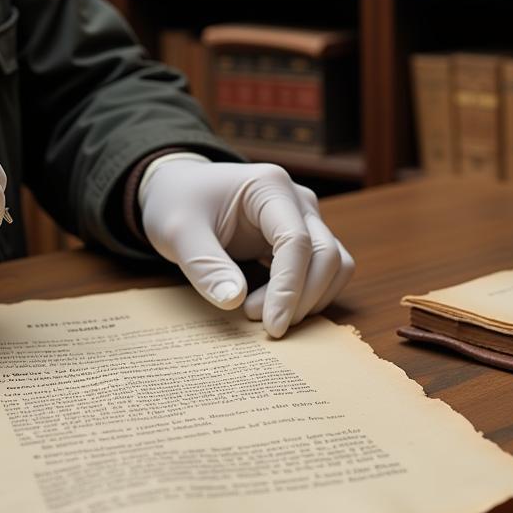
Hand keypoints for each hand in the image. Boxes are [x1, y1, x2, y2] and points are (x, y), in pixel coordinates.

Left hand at [139, 158, 354, 337]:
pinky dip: (311, 294)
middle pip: (326, 254)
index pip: (296, 240)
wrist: (178, 188)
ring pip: (335, 263)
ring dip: (311, 298)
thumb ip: (205, 266)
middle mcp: (297, 199)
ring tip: (265, 315)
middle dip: (301, 297)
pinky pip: (325, 269)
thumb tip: (234, 301)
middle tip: (262, 324)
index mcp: (269, 187)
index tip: (271, 326)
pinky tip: (275, 307)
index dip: (289, 288)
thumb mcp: (179, 232)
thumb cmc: (177, 203)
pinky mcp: (303, 236)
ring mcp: (305, 217)